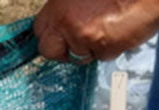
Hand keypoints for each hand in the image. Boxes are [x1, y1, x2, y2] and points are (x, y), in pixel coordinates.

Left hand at [34, 0, 158, 62]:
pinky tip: (119, 29)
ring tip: (107, 25)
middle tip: (79, 38)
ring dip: (89, 48)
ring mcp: (84, 35)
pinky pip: (100, 56)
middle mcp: (67, 19)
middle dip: (62, 49)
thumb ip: (69, 8)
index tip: (59, 36)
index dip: (51, 34)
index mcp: (60, 3)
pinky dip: (109, 48)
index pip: (39, 29)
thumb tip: (58, 28)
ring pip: (77, 56)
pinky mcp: (103, 46)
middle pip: (48, 49)